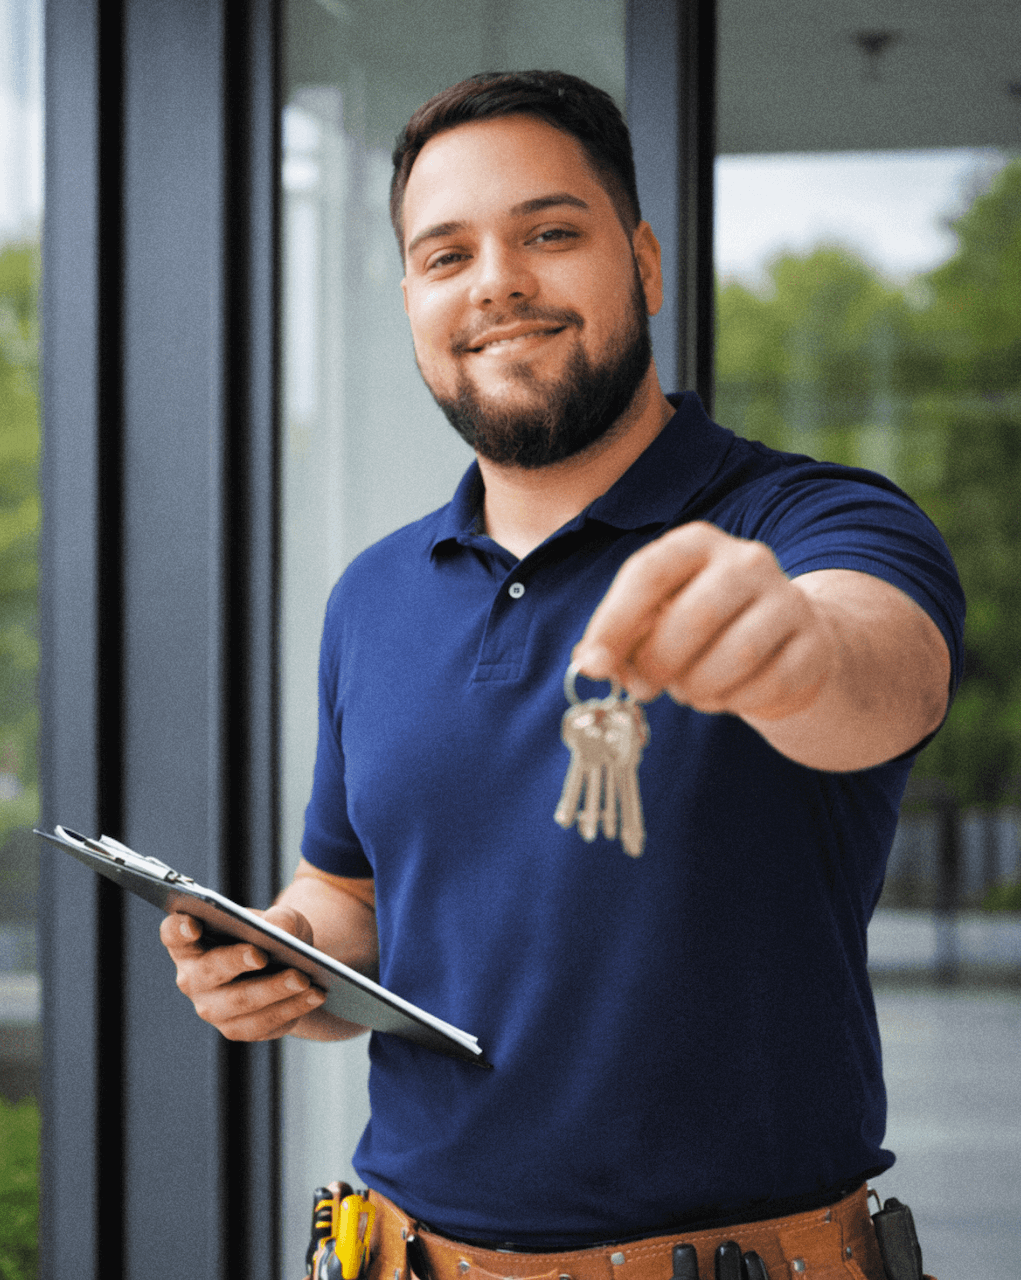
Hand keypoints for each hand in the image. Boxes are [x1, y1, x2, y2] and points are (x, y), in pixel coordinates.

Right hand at [159, 904, 327, 1041]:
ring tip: (303, 978)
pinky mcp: (237, 1029)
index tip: (193, 924)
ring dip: (273, 990)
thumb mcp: (282, 919)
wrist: (290, 966)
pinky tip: (314, 995)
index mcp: (191, 942)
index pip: (174, 934)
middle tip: (261, 954)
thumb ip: (279, 920)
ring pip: (239, 1002)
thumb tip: (279, 930)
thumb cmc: (273, 936)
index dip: (179, 930)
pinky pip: (263, 1023)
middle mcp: (193, 978)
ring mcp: (212, 1008)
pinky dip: (291, 1008)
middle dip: (235, 962)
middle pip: (208, 971)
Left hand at [573, 522, 832, 720]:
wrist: (784, 640)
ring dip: (699, 687)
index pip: (649, 572)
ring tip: (689, 689)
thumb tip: (590, 662)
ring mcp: (787, 599)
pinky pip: (770, 683)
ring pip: (735, 654)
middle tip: (645, 687)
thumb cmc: (702, 629)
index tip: (593, 664)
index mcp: (696, 544)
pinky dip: (737, 701)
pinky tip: (727, 694)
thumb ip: (618, 639)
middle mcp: (747, 560)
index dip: (615, 621)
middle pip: (694, 616)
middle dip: (659, 663)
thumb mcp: (655, 621)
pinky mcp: (814, 643)